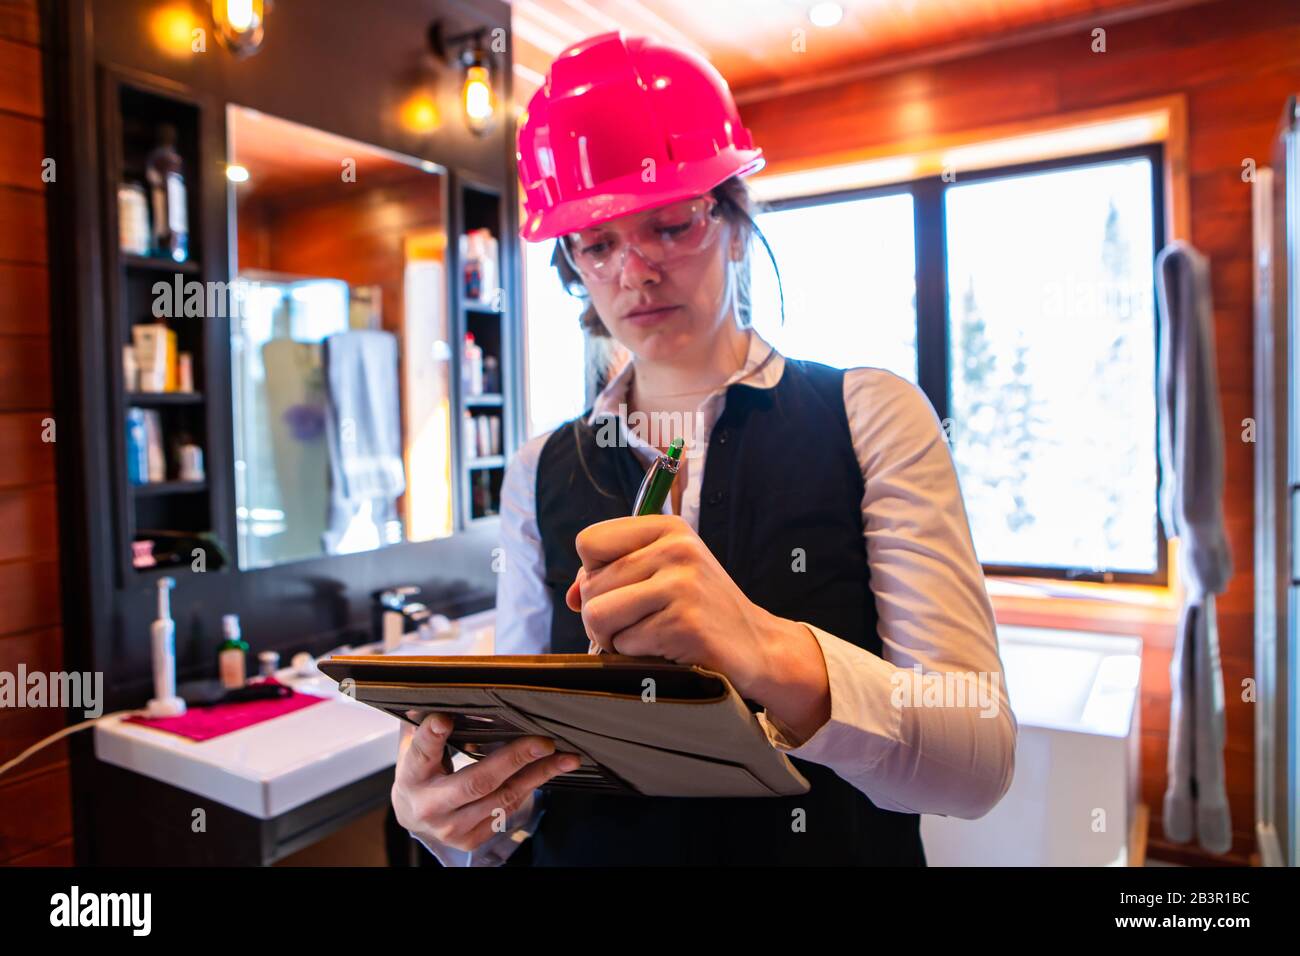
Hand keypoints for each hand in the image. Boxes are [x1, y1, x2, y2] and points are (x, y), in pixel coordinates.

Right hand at [391, 712, 579, 852]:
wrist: (414, 816)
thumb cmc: (421, 771)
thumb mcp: (415, 746)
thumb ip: (426, 722)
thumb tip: (442, 690)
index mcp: (412, 775)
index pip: (421, 752)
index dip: (431, 736)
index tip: (444, 719)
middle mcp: (430, 806)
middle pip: (476, 781)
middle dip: (514, 759)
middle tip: (543, 742)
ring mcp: (452, 827)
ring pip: (502, 798)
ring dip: (538, 774)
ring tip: (564, 757)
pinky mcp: (471, 839)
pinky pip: (507, 809)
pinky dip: (530, 787)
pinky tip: (548, 771)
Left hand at [564, 514, 819, 706]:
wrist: (758, 646)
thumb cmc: (701, 610)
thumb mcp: (664, 573)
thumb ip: (613, 575)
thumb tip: (570, 596)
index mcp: (667, 528)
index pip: (588, 542)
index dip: (592, 573)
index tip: (619, 590)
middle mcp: (676, 549)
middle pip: (590, 585)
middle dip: (601, 614)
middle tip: (637, 624)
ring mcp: (682, 585)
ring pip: (598, 615)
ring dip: (613, 638)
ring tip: (645, 637)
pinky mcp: (684, 624)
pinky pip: (624, 644)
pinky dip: (637, 655)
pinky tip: (666, 649)